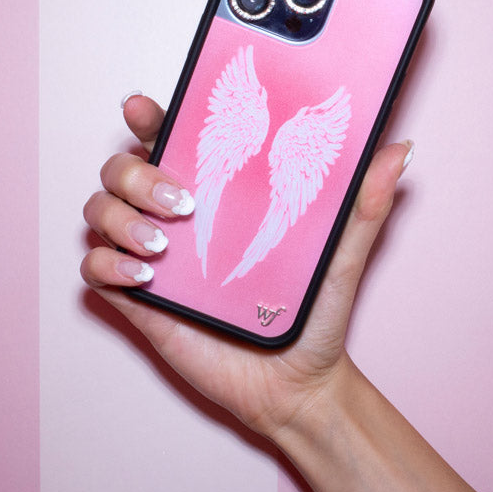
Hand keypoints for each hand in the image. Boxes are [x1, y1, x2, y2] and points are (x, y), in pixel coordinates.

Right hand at [81, 94, 411, 439]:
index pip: (172, 138)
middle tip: (183, 201)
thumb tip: (398, 151)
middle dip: (136, 173)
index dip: (151, 116)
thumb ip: (364, 203)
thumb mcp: (341, 254)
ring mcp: (153, 257)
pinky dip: (107, 265)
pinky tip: (144, 278)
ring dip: (120, 217)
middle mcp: (177, 217)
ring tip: (163, 248)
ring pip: (100, 210)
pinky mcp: (139, 300)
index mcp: (217, 192)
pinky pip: (94, 268)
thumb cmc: (313, 312)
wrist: (296, 383)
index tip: (146, 108)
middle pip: (122, 168)